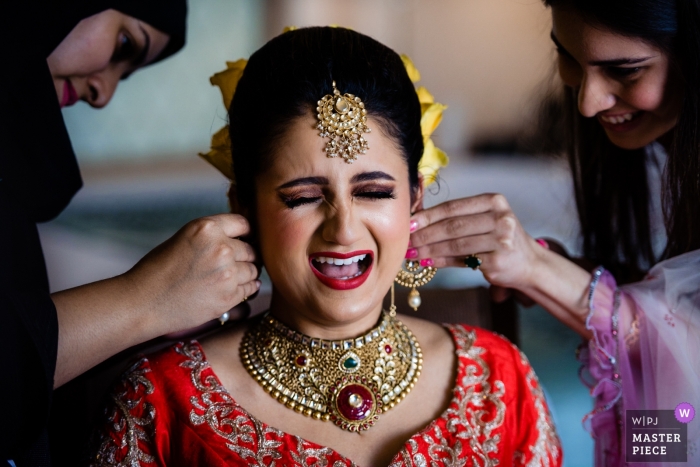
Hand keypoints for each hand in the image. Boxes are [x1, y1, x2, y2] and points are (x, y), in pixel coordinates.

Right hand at [124, 213, 259, 334]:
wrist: (143, 302)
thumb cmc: (158, 270)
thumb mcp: (185, 238)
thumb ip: (213, 236)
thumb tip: (243, 238)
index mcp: (207, 228)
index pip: (243, 224)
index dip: (244, 233)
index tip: (242, 240)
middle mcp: (221, 248)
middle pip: (251, 249)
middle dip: (244, 256)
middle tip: (228, 265)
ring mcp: (227, 274)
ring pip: (254, 270)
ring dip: (245, 274)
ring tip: (225, 278)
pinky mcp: (229, 296)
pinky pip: (251, 288)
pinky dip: (244, 288)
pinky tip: (230, 288)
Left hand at [409, 194, 542, 291]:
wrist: (529, 263)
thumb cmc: (499, 239)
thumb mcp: (485, 220)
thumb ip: (457, 218)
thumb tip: (416, 222)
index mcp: (494, 201)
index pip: (453, 207)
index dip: (428, 215)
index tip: (408, 222)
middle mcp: (500, 217)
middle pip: (452, 225)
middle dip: (424, 234)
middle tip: (405, 240)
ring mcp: (501, 239)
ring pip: (454, 244)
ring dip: (428, 249)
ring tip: (411, 253)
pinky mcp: (497, 260)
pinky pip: (461, 260)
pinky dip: (441, 261)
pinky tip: (426, 262)